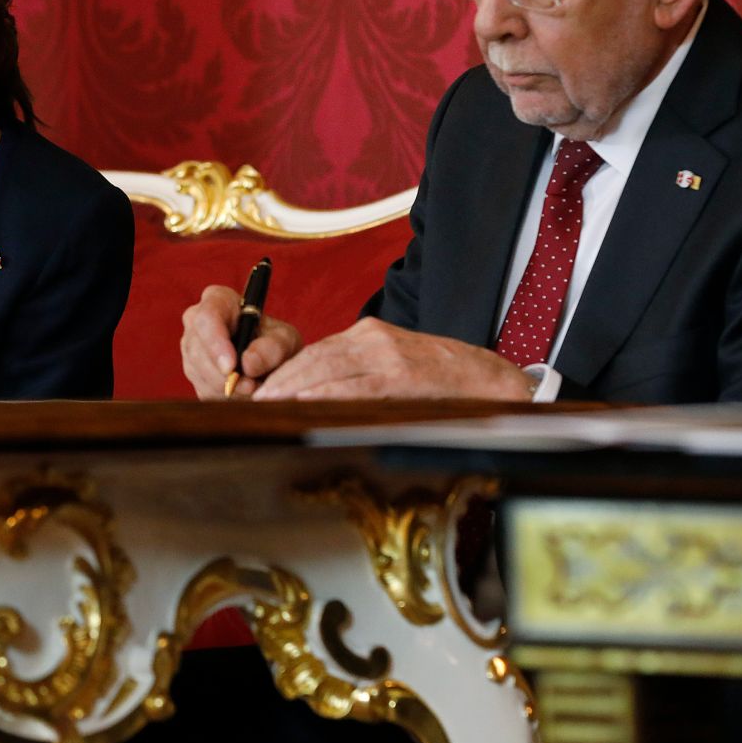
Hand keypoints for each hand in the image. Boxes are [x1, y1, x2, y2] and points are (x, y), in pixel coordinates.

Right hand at [180, 284, 302, 399]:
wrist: (271, 360)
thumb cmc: (276, 342)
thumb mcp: (285, 340)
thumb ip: (272, 348)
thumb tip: (248, 364)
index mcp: (218, 300)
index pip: (207, 319)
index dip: (216, 344)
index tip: (231, 367)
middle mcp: (196, 321)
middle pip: (198, 350)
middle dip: (223, 375)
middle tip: (252, 387)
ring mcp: (190, 347)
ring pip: (198, 373)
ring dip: (227, 388)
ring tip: (254, 388)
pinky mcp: (193, 372)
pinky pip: (202, 388)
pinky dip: (224, 397)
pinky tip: (243, 393)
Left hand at [253, 317, 534, 401]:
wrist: (490, 379)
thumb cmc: (440, 379)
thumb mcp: (395, 362)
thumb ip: (359, 371)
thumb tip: (315, 395)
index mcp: (370, 334)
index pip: (315, 351)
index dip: (284, 371)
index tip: (260, 390)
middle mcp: (374, 339)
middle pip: (314, 358)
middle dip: (280, 381)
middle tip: (251, 402)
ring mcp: (387, 357)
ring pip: (327, 370)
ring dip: (292, 390)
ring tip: (266, 408)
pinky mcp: (400, 378)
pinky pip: (353, 388)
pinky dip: (323, 397)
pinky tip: (303, 408)